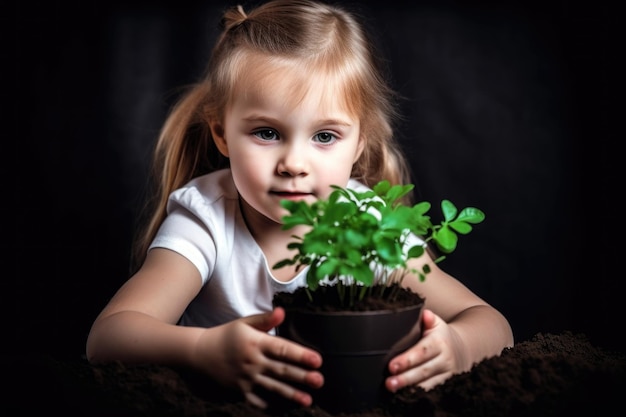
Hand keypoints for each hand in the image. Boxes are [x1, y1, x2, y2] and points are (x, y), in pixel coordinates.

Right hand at [193, 307, 323, 408]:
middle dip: (301, 376)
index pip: (282, 349)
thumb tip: (283, 311)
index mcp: (256, 343)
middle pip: (281, 370)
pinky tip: (285, 409)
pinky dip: (271, 406)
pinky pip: (258, 400)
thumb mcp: (244, 323)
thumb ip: (265, 320)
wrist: (200, 353)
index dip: (300, 355)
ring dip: (291, 394)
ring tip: (308, 400)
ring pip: (273, 388)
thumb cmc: (228, 335)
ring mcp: (246, 378)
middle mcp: (253, 362)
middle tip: (319, 380)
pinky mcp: (240, 391)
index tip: (317, 360)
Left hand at [385, 308, 463, 391]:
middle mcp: (444, 359)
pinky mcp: (444, 384)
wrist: (462, 349)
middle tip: (388, 383)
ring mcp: (446, 374)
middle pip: (423, 371)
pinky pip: (430, 390)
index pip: (422, 352)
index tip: (391, 366)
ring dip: (408, 388)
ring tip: (392, 389)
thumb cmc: (440, 335)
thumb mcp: (437, 323)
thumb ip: (428, 319)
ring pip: (426, 384)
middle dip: (405, 378)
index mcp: (439, 342)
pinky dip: (417, 394)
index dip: (407, 360)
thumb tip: (425, 314)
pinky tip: (403, 395)